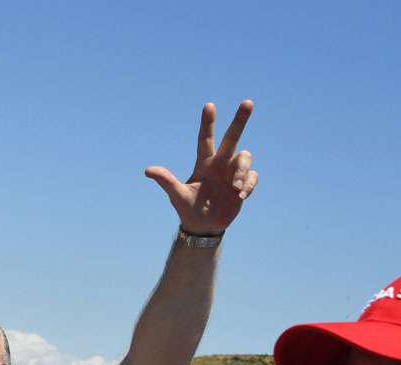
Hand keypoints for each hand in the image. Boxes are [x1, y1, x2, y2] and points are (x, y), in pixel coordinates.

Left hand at [144, 100, 256, 234]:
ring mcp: (233, 173)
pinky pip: (252, 176)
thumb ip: (166, 181)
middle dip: (240, 120)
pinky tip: (240, 195)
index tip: (209, 106)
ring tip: (235, 188)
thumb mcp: (177, 195)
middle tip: (248, 102)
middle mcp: (220, 163)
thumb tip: (147, 170)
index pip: (205, 139)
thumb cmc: (188, 209)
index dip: (207, 123)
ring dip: (241, 171)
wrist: (204, 227)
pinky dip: (248, 184)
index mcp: (203, 163)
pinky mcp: (244, 184)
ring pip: (245, 157)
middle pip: (232, 137)